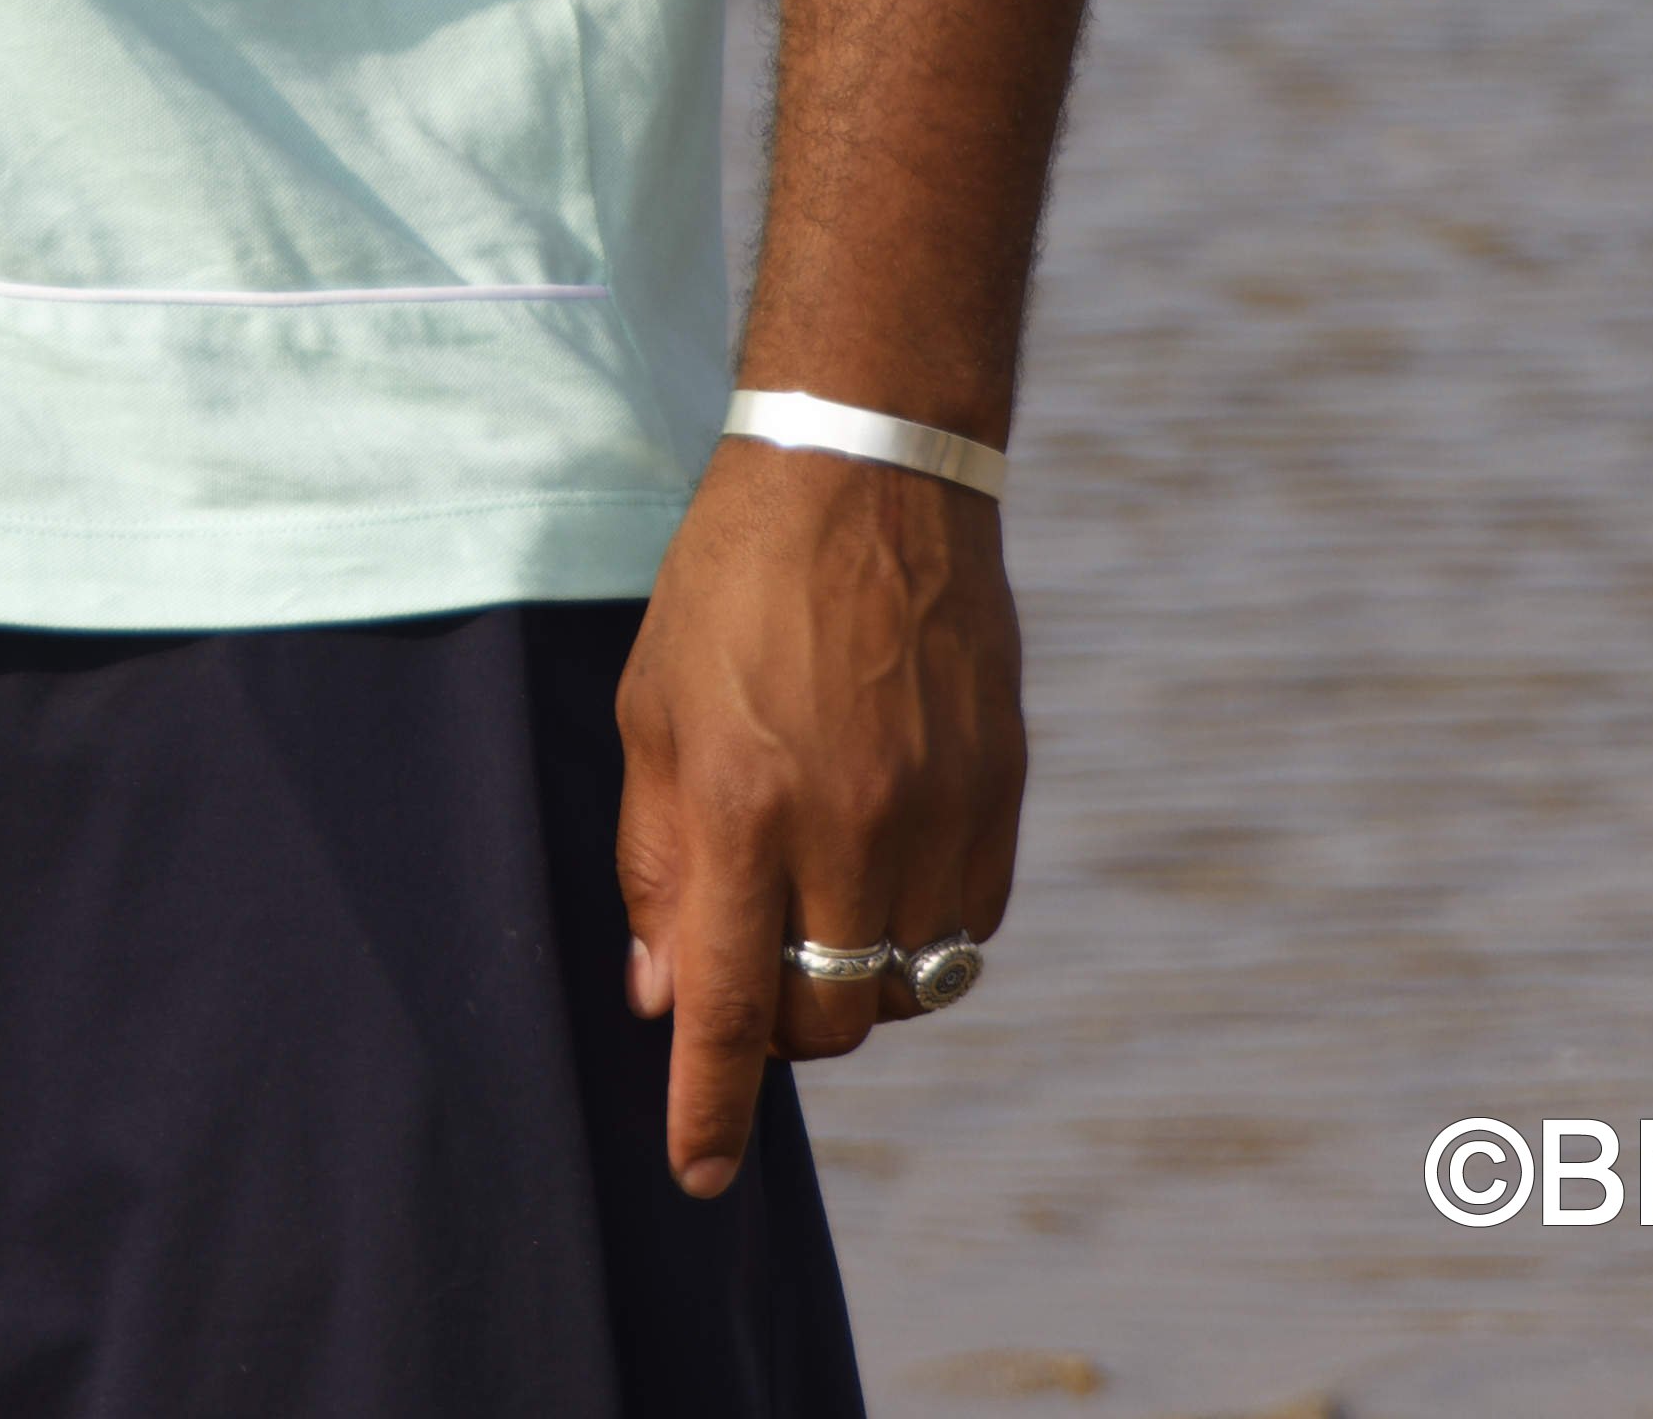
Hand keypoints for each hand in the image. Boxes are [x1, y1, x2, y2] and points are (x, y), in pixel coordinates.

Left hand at [609, 431, 1026, 1197]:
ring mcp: (938, 812)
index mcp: (743, 806)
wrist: (867, 475)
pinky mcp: (1001, 794)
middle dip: (781, 1024)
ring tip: (816, 905)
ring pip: (904, 985)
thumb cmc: (730, 588)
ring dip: (852, 980)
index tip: (697, 1176)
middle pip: (828, 1016)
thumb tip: (666, 996)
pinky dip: (921, 928)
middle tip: (749, 966)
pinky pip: (967, 925)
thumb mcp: (651, 713)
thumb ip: (657, 862)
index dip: (707, 1107)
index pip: (727, 1007)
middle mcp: (849, 825)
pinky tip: (882, 862)